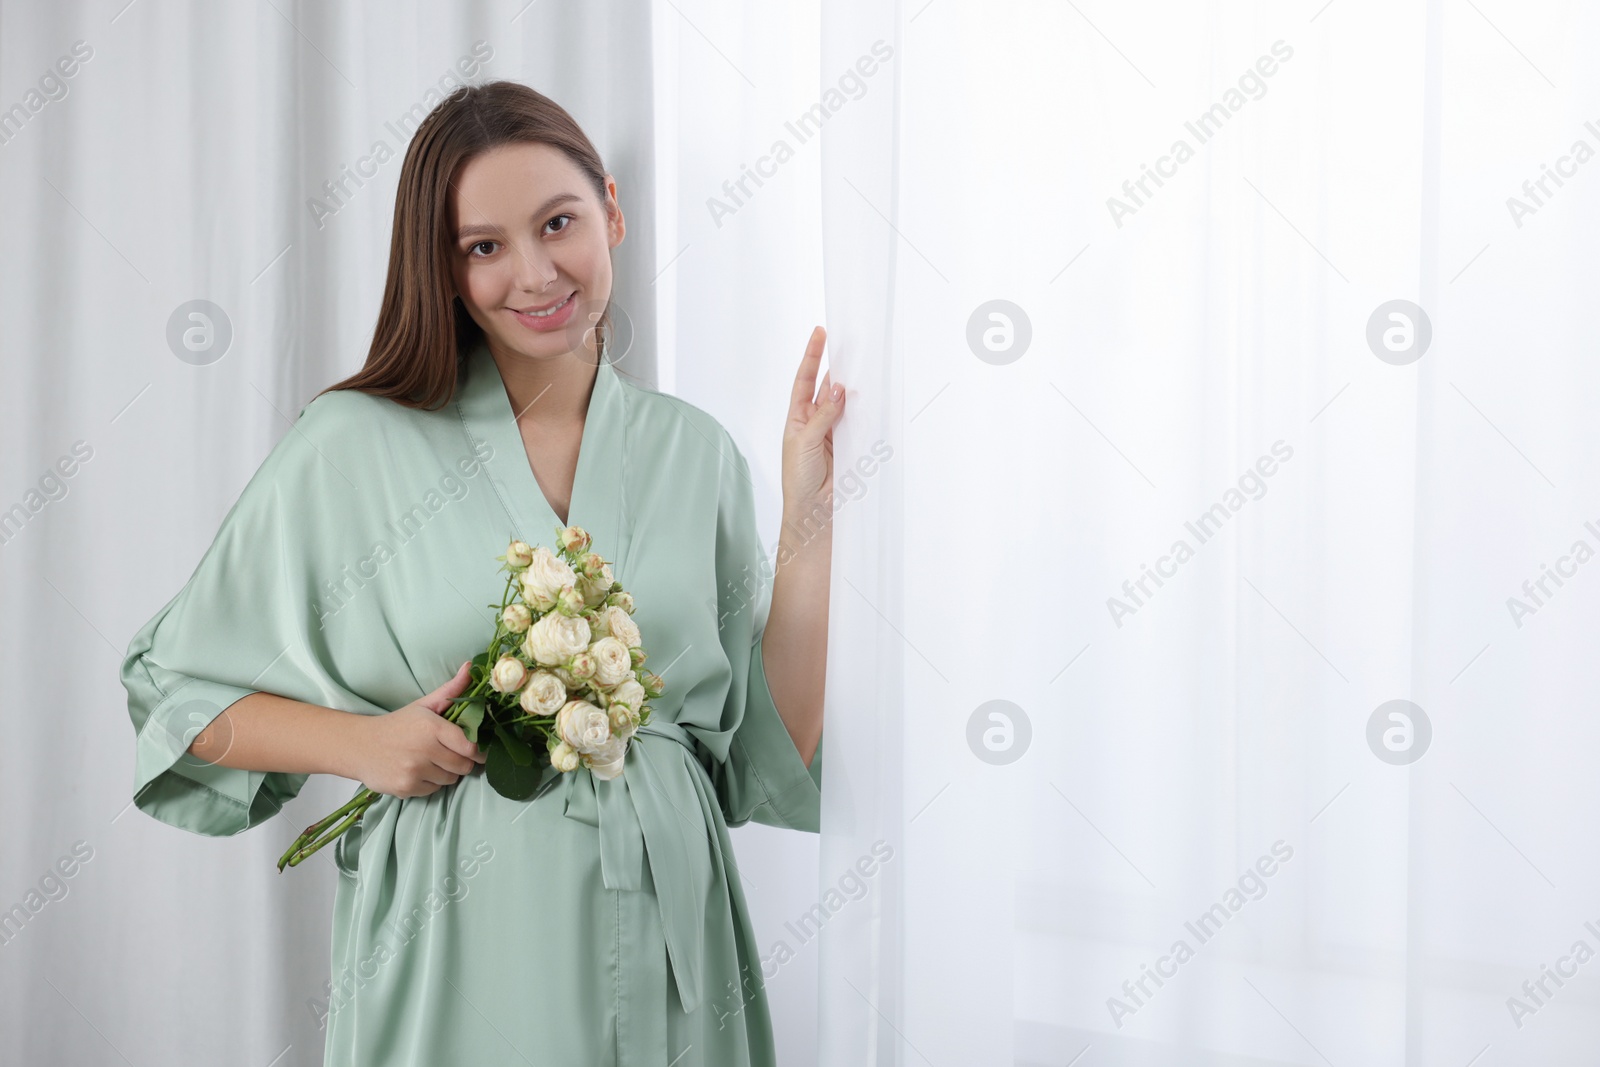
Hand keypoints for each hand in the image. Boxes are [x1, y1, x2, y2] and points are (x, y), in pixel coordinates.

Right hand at [351, 661, 486, 797]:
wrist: (359, 746)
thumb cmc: (398, 724)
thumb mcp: (424, 705)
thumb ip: (451, 689)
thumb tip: (471, 666)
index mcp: (432, 728)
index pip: (470, 746)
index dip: (478, 749)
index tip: (477, 748)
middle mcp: (424, 751)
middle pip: (464, 766)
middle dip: (462, 761)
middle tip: (450, 753)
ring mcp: (414, 772)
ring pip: (450, 779)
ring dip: (446, 772)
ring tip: (432, 760)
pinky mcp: (406, 788)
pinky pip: (434, 790)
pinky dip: (431, 783)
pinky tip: (419, 771)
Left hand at [780, 326, 844, 534]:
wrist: (812, 510)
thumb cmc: (797, 479)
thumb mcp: (803, 441)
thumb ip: (823, 415)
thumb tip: (838, 389)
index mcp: (797, 418)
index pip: (805, 381)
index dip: (812, 357)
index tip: (820, 334)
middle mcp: (815, 422)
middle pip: (826, 387)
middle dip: (835, 366)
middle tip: (847, 344)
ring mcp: (833, 433)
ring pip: (844, 403)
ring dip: (850, 387)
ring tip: (858, 365)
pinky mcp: (848, 444)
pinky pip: (857, 421)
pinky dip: (862, 409)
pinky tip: (866, 397)